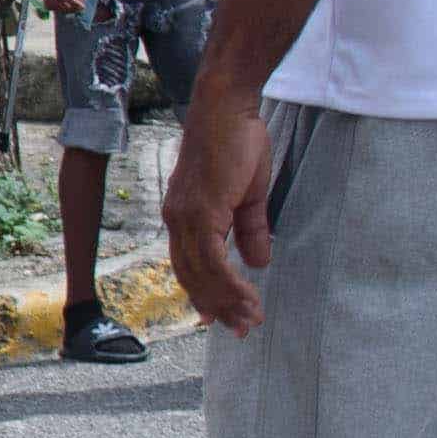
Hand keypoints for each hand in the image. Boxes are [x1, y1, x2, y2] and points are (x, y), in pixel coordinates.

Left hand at [164, 93, 273, 335]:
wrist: (227, 109)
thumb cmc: (237, 143)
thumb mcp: (248, 195)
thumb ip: (250, 230)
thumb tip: (259, 262)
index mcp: (184, 217)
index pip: (190, 266)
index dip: (206, 294)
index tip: (221, 318)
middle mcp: (177, 221)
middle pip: (193, 277)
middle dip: (219, 307)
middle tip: (244, 328)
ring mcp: (185, 217)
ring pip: (202, 274)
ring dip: (228, 301)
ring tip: (251, 319)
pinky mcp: (200, 212)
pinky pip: (212, 260)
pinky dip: (229, 282)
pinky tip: (247, 296)